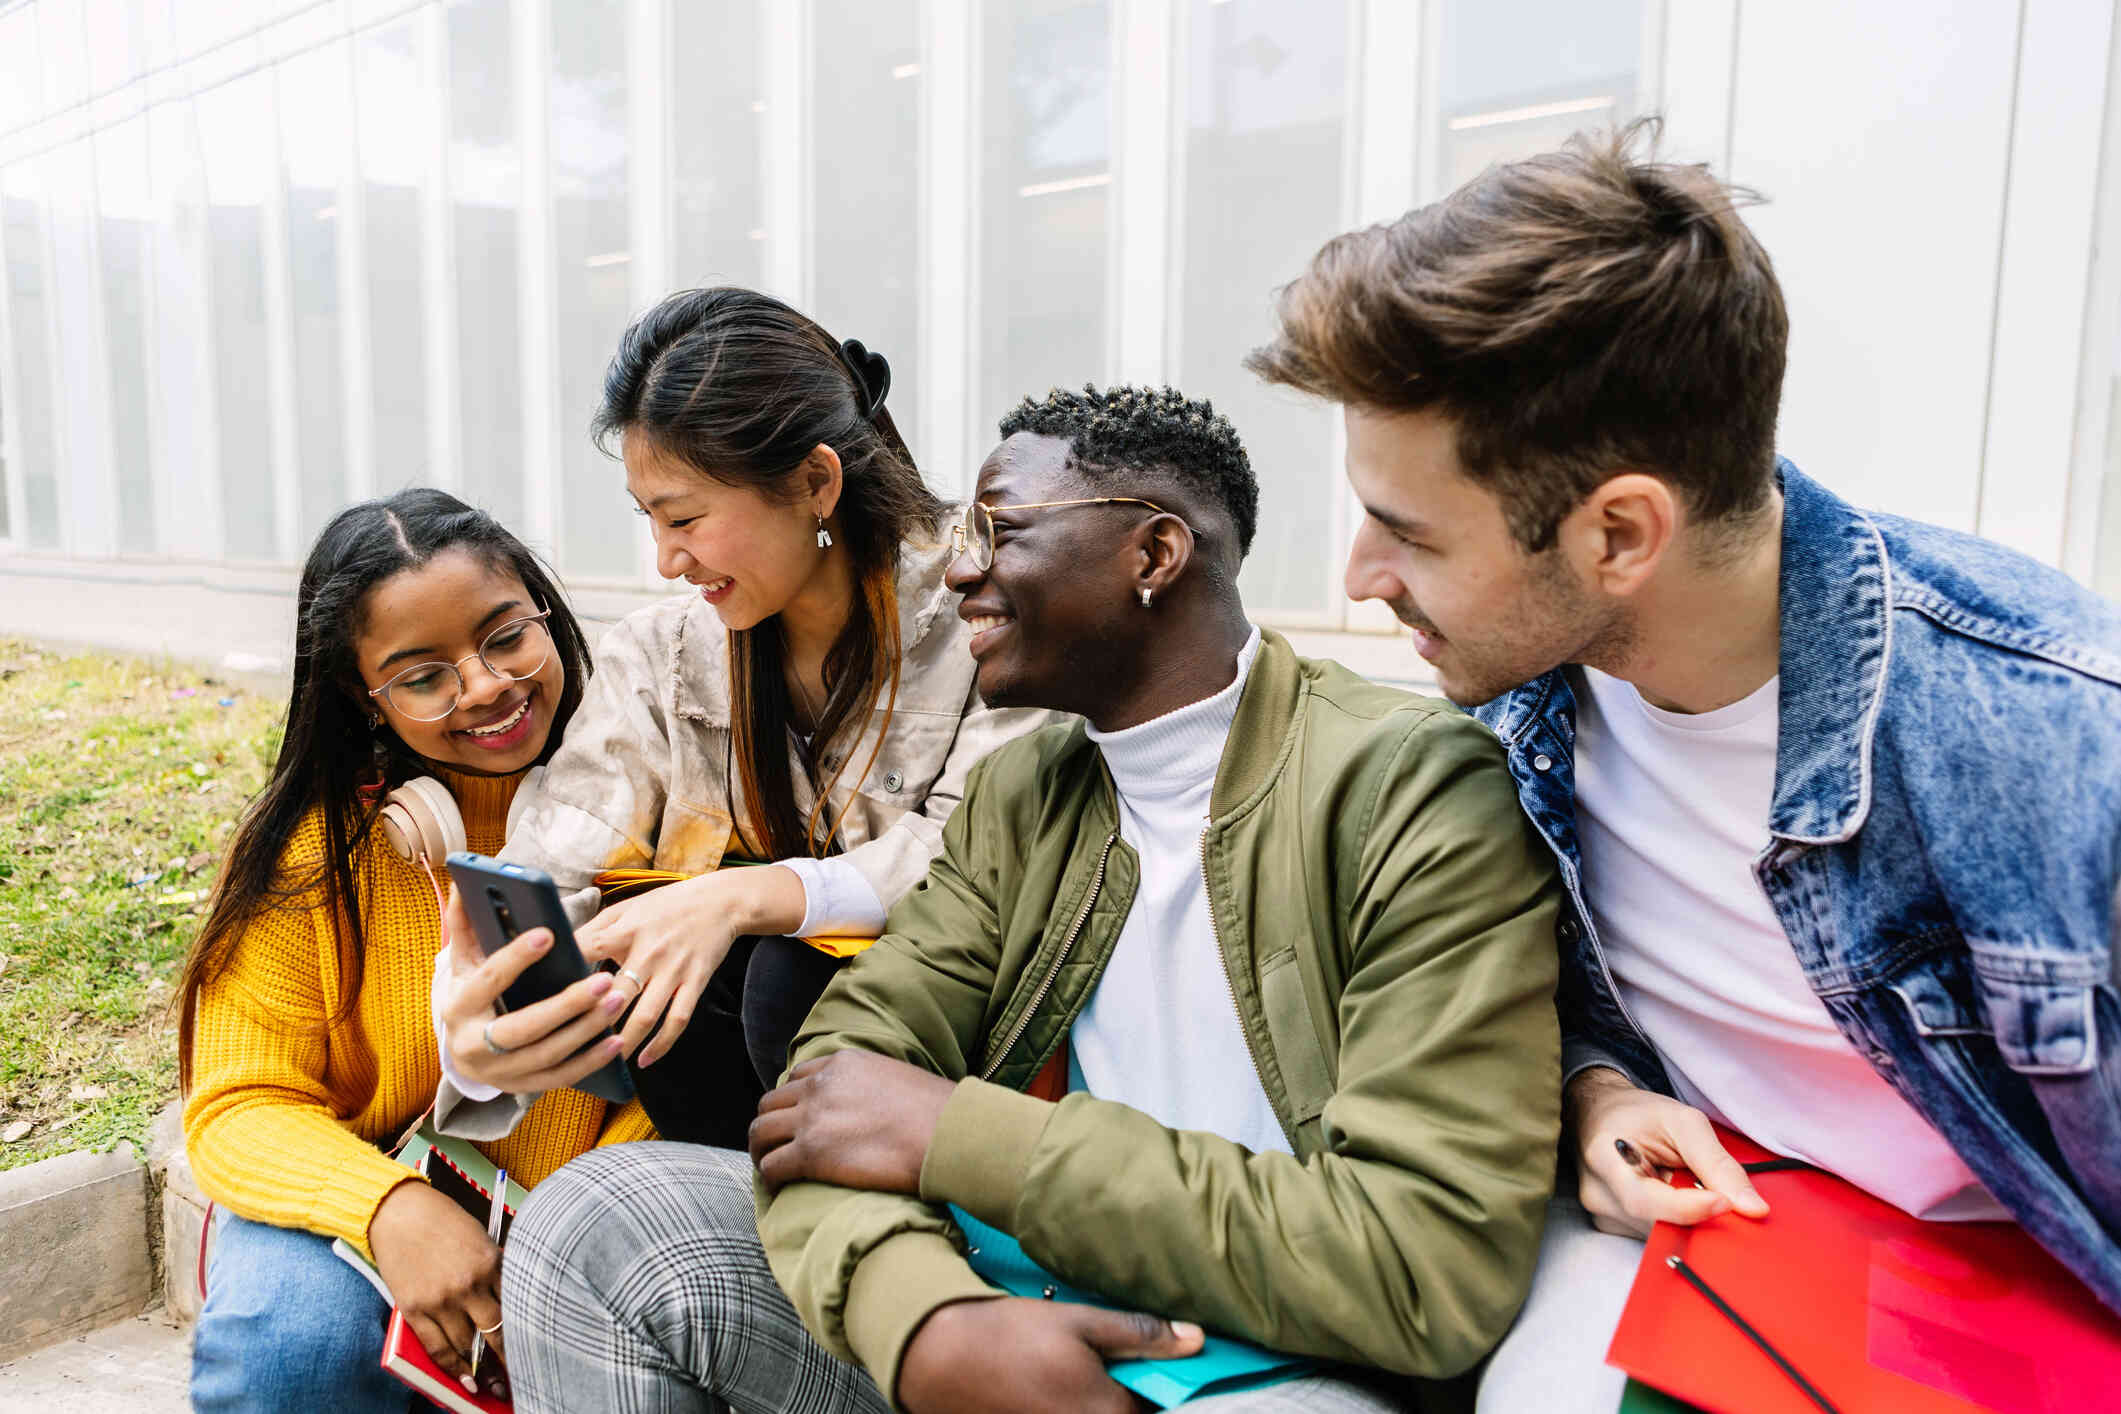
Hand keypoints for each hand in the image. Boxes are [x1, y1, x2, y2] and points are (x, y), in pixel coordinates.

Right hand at [368, 1179, 508, 1396]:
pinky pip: (437, 1348)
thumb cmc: (442, 1221)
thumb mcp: (481, 1238)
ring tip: (492, 1384)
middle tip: (519, 1376)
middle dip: (508, 1358)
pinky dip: (452, 1368)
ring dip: (480, 1368)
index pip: (517, 1306)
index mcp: (491, 1263)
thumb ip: (495, 1269)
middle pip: (497, 1332)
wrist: (399, 1211)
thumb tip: (510, 1299)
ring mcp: (441, 1299)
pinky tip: (465, 1380)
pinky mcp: (415, 1309)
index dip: (527, 1332)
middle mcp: (469, 1284)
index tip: (537, 1349)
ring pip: (467, 1345)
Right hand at [438, 887, 628, 1094]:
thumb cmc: (472, 993)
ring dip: (587, 1029)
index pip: (489, 980)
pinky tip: (616, 1040)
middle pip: (523, 1027)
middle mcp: (473, 1045)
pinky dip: (591, 1060)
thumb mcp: (463, 962)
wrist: (462, 1051)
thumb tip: (461, 882)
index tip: (548, 934)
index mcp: (459, 1007)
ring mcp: (499, 1072)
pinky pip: (561, 1077)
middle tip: (604, 980)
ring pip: (547, 1054)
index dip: (516, 958)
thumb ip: (464, 924)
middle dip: (565, 1005)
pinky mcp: (523, 1087)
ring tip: (618, 1000)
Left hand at [577, 866, 803, 1067]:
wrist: (721, 902)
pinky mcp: (695, 982)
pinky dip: (661, 1044)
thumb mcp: (627, 906)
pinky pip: (677, 1019)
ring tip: (604, 1063)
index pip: (588, 951)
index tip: (546, 998)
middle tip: (570, 1047)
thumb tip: (561, 948)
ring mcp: (674, 970)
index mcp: (626, 930)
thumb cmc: (666, 904)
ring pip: (646, 1016)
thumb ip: (595, 928)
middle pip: (615, 994)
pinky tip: (644, 1060)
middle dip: (593, 1023)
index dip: (567, 973)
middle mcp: (650, 951)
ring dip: (624, 1043)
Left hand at [749, 1051, 957, 1194]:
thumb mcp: (898, 1077)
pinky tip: (781, 1187)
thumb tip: (876, 1106)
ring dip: (762, 1149)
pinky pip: (772, 1165)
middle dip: (771, 1123)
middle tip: (777, 1144)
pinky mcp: (811, 1154)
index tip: (798, 1118)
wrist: (949, 1134)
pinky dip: (771, 1176)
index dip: (794, 1100)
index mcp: (843, 1064)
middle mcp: (821, 1086)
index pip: (799, 1076)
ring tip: (770, 1164)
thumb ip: (873, 1084)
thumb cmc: (939, 1112)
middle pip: (771, 1102)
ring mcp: (812, 1119)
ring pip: (761, 1131)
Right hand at [899, 1297, 1203, 1413]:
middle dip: (1129, 1397)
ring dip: (1101, 1402)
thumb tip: (1195, 1339)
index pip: (1160, 1411)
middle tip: (1111, 1368)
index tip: (1152, 1367)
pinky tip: (1055, 1388)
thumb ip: (1141, 1334)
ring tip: (1074, 1376)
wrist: (940, 1357)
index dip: (1160, 1388)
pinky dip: (1073, 1407)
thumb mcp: (1080, 1322)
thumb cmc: (1009, 1336)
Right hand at [1568, 1066, 1769, 1237]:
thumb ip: (1717, 1163)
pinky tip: (1675, 1195)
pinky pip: (1655, 1235)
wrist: (1600, 1113)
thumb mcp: (1683, 1122)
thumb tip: (1753, 1208)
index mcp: (1605, 1158)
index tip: (1726, 1203)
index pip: (1646, 1200)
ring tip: (1687, 1183)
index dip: (1689, 1209)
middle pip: (1657, 1224)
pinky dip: (1675, 1221)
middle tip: (1721, 1195)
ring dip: (1687, 1218)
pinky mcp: (1613, 1226)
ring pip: (1660, 1234)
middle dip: (1697, 1215)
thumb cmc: (1638, 1113)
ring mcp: (1603, 1214)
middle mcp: (1598, 1193)